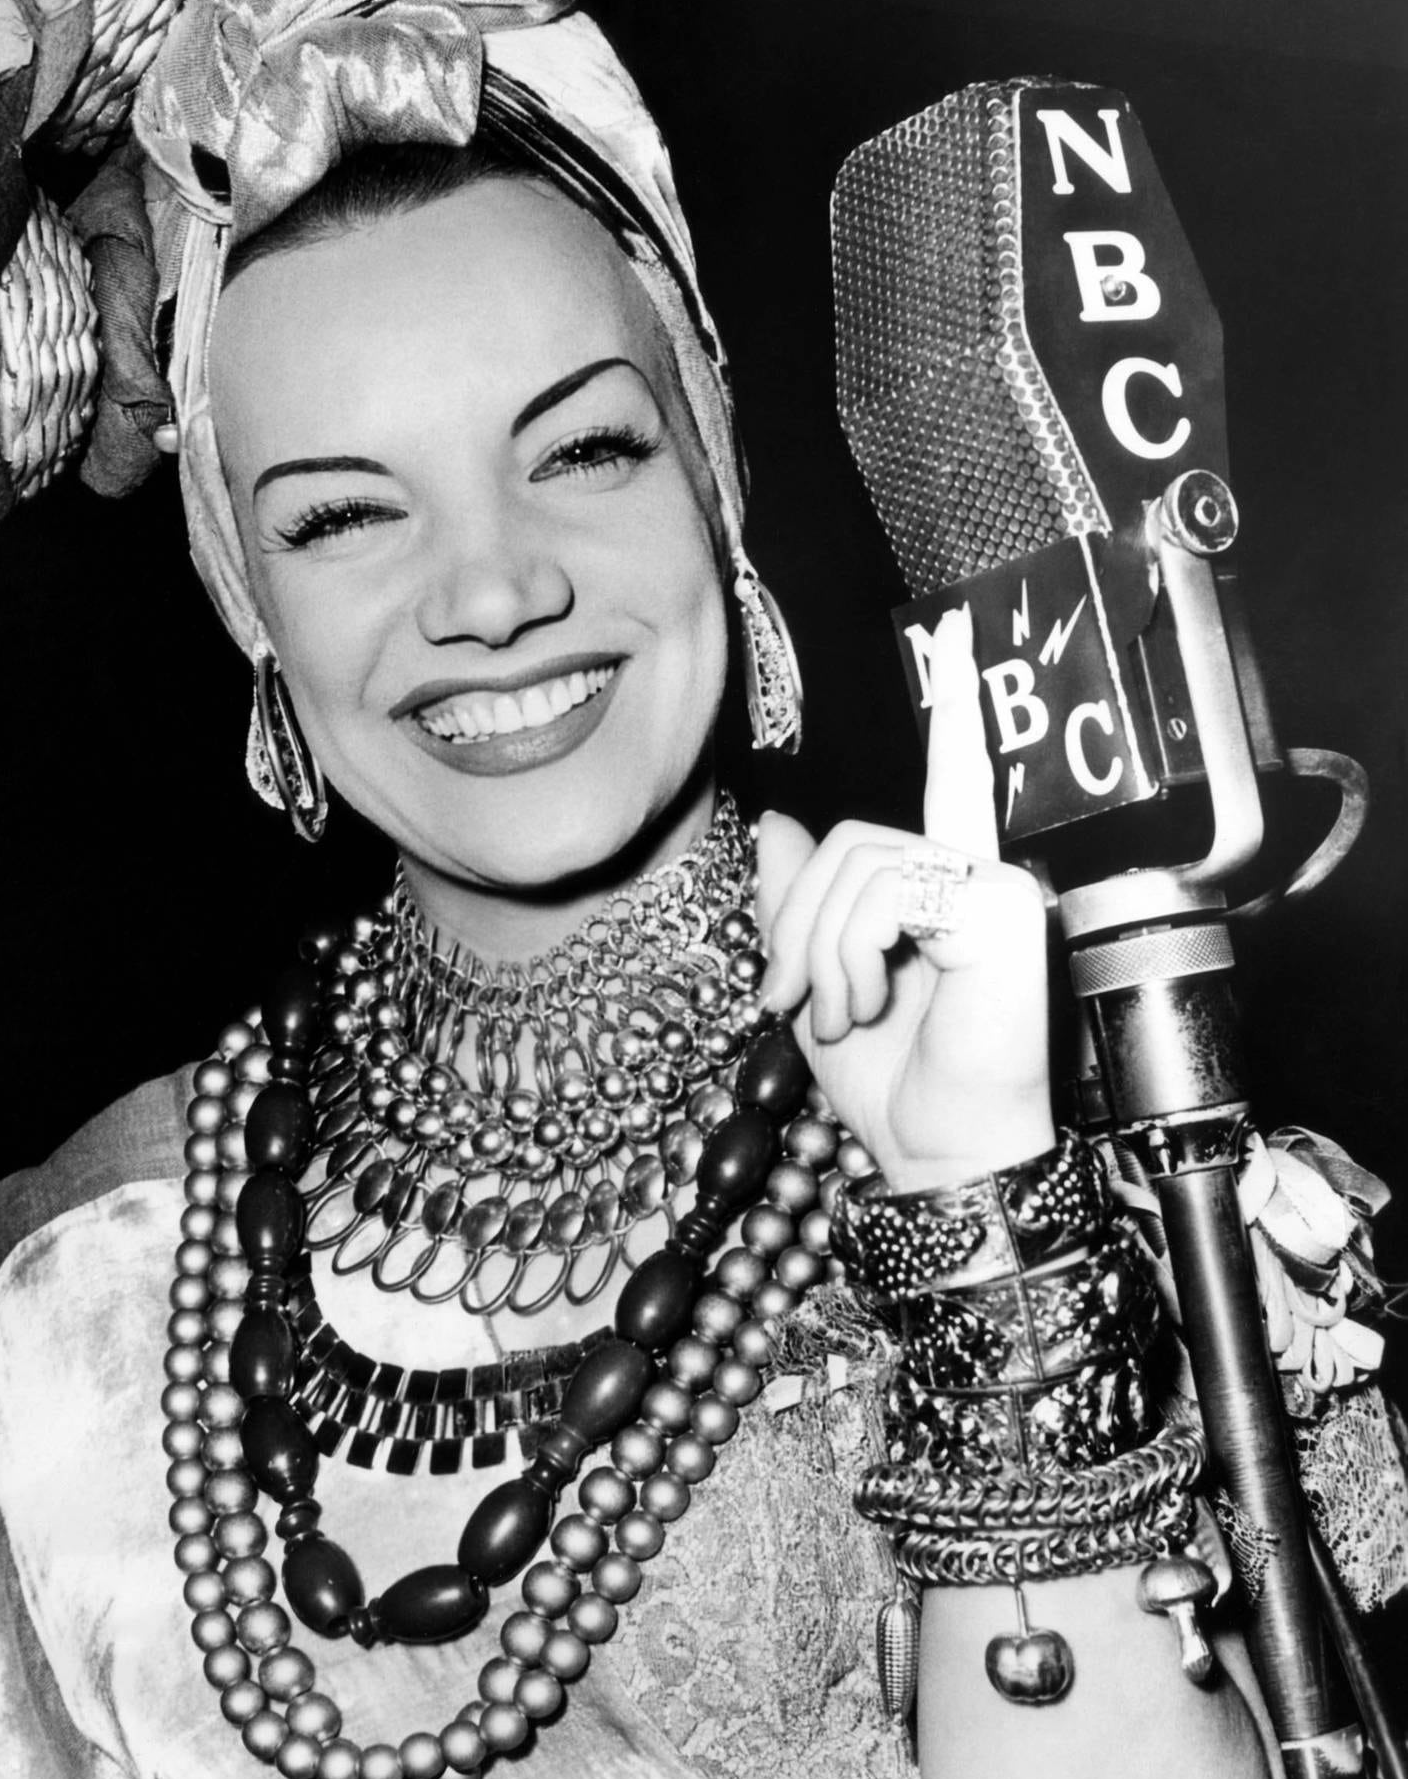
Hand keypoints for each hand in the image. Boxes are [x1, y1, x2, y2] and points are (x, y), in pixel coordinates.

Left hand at [755, 606, 1052, 1189]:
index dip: (957, 703)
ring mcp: (997, 890)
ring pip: (858, 863)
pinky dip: (847, 955)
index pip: (953, 775)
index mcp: (945, 886)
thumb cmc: (887, 1080)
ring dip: (818, 951)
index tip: (960, 624)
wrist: (934, 1154)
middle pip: (850, 839)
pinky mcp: (1001, 912)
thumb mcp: (814, 982)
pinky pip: (884, 893)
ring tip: (838, 1012)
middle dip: (796, 924)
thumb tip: (777, 823)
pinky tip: (866, 1004)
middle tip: (792, 1000)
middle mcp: (980, 875)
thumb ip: (798, 903)